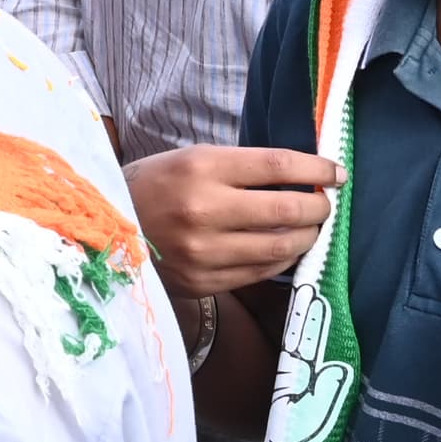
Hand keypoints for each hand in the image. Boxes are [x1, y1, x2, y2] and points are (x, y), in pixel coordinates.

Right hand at [123, 144, 337, 298]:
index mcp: (200, 168)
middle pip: (286, 210)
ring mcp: (203, 251)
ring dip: (306, 238)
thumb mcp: (191, 159)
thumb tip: (301, 177)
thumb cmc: (152, 186)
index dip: (317, 170)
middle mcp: (204, 210)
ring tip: (309, 228)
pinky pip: (259, 274)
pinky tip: (284, 249)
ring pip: (279, 248)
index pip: (277, 166)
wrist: (103, 230)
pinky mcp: (203, 281)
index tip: (337, 173)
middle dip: (318, 208)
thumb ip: (242, 167)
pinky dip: (280, 260)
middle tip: (326, 205)